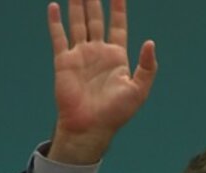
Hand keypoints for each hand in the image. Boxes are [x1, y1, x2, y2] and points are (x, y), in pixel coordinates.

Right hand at [46, 0, 156, 164]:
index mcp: (116, 56)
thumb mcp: (138, 90)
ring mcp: (80, 55)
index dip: (118, 8)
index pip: (118, 25)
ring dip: (76, 6)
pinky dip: (56, 22)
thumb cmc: (116, 113)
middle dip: (94, 1)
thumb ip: (147, 67)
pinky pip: (59, 37)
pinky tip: (55, 7)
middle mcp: (98, 52)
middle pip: (96, 19)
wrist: (90, 127)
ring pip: (78, 23)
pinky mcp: (64, 61)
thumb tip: (150, 42)